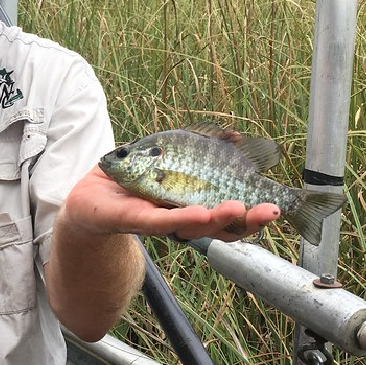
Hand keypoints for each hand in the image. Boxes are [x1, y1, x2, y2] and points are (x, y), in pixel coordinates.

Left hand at [61, 166, 280, 241]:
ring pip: (189, 227)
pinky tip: (195, 213)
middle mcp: (178, 222)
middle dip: (244, 221)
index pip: (228, 218)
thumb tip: (235, 136)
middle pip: (217, 228)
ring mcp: (155, 224)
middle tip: (269, 212)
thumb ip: (202, 147)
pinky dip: (176, 218)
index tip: (277, 206)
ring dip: (214, 219)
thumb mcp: (172, 156)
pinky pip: (155, 220)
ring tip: (235, 209)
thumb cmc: (134, 178)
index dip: (252, 215)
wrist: (88, 197)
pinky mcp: (129, 219)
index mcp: (193, 209)